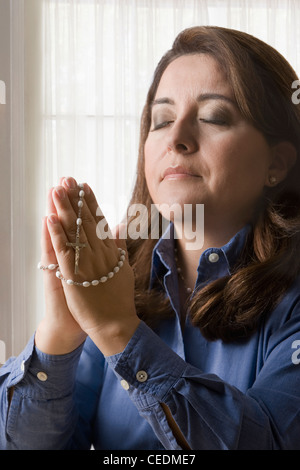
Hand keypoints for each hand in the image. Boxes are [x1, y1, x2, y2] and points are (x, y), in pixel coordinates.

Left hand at [45, 177, 139, 354]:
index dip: (91, 202)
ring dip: (64, 209)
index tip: (84, 186)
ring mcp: (86, 263)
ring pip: (74, 231)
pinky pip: (63, 251)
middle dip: (76, 199)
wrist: (115, 324)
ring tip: (57, 190)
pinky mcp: (73, 275)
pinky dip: (56, 234)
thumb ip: (120, 247)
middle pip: (86, 220)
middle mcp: (99, 252)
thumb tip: (120, 227)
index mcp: (111, 251)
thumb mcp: (124, 269)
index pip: (100, 221)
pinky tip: (50, 218)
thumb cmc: (119, 299)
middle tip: (68, 179)